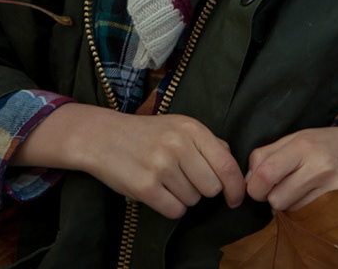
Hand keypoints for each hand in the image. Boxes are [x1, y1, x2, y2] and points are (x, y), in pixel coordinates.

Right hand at [12, 103, 243, 218]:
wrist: (102, 137)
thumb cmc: (145, 134)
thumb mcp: (179, 126)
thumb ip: (208, 142)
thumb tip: (233, 164)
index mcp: (192, 129)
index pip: (228, 166)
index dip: (236, 188)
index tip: (235, 199)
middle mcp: (179, 145)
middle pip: (212, 188)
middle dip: (202, 190)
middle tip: (184, 179)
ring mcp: (161, 166)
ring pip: (193, 201)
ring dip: (183, 197)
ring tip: (165, 180)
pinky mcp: (145, 187)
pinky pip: (175, 211)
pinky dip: (170, 206)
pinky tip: (158, 192)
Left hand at [245, 126, 337, 211]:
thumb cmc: (325, 145)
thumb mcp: (296, 138)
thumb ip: (266, 155)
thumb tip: (245, 181)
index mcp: (302, 145)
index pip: (265, 175)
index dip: (254, 188)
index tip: (259, 188)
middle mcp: (319, 165)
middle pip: (277, 200)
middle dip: (274, 200)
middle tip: (284, 190)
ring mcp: (335, 186)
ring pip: (294, 213)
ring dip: (293, 208)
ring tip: (305, 193)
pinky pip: (314, 219)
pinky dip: (310, 215)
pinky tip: (317, 202)